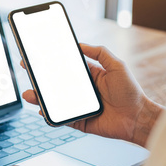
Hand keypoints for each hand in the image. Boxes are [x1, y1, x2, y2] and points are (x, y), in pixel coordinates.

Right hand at [21, 44, 165, 146]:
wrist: (138, 118)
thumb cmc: (131, 92)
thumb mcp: (117, 65)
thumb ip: (100, 52)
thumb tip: (80, 44)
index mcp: (88, 77)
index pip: (65, 68)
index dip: (50, 63)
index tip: (37, 56)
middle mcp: (81, 91)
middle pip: (55, 85)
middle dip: (39, 79)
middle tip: (28, 71)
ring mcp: (78, 107)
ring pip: (54, 102)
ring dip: (40, 98)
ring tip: (30, 94)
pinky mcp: (79, 121)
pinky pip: (61, 119)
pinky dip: (50, 116)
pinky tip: (43, 110)